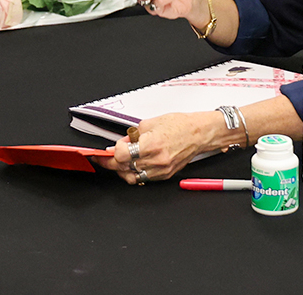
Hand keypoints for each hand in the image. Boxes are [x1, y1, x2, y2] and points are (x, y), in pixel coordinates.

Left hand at [99, 111, 218, 184]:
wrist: (198, 134)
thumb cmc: (178, 125)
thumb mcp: (149, 123)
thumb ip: (132, 136)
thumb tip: (119, 144)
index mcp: (151, 144)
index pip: (121, 155)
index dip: (112, 152)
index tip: (108, 149)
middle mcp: (156, 160)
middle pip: (123, 168)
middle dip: (110, 163)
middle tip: (104, 159)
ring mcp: (161, 170)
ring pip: (132, 177)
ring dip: (122, 171)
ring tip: (118, 163)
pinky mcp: (165, 175)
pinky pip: (144, 179)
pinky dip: (135, 173)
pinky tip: (133, 166)